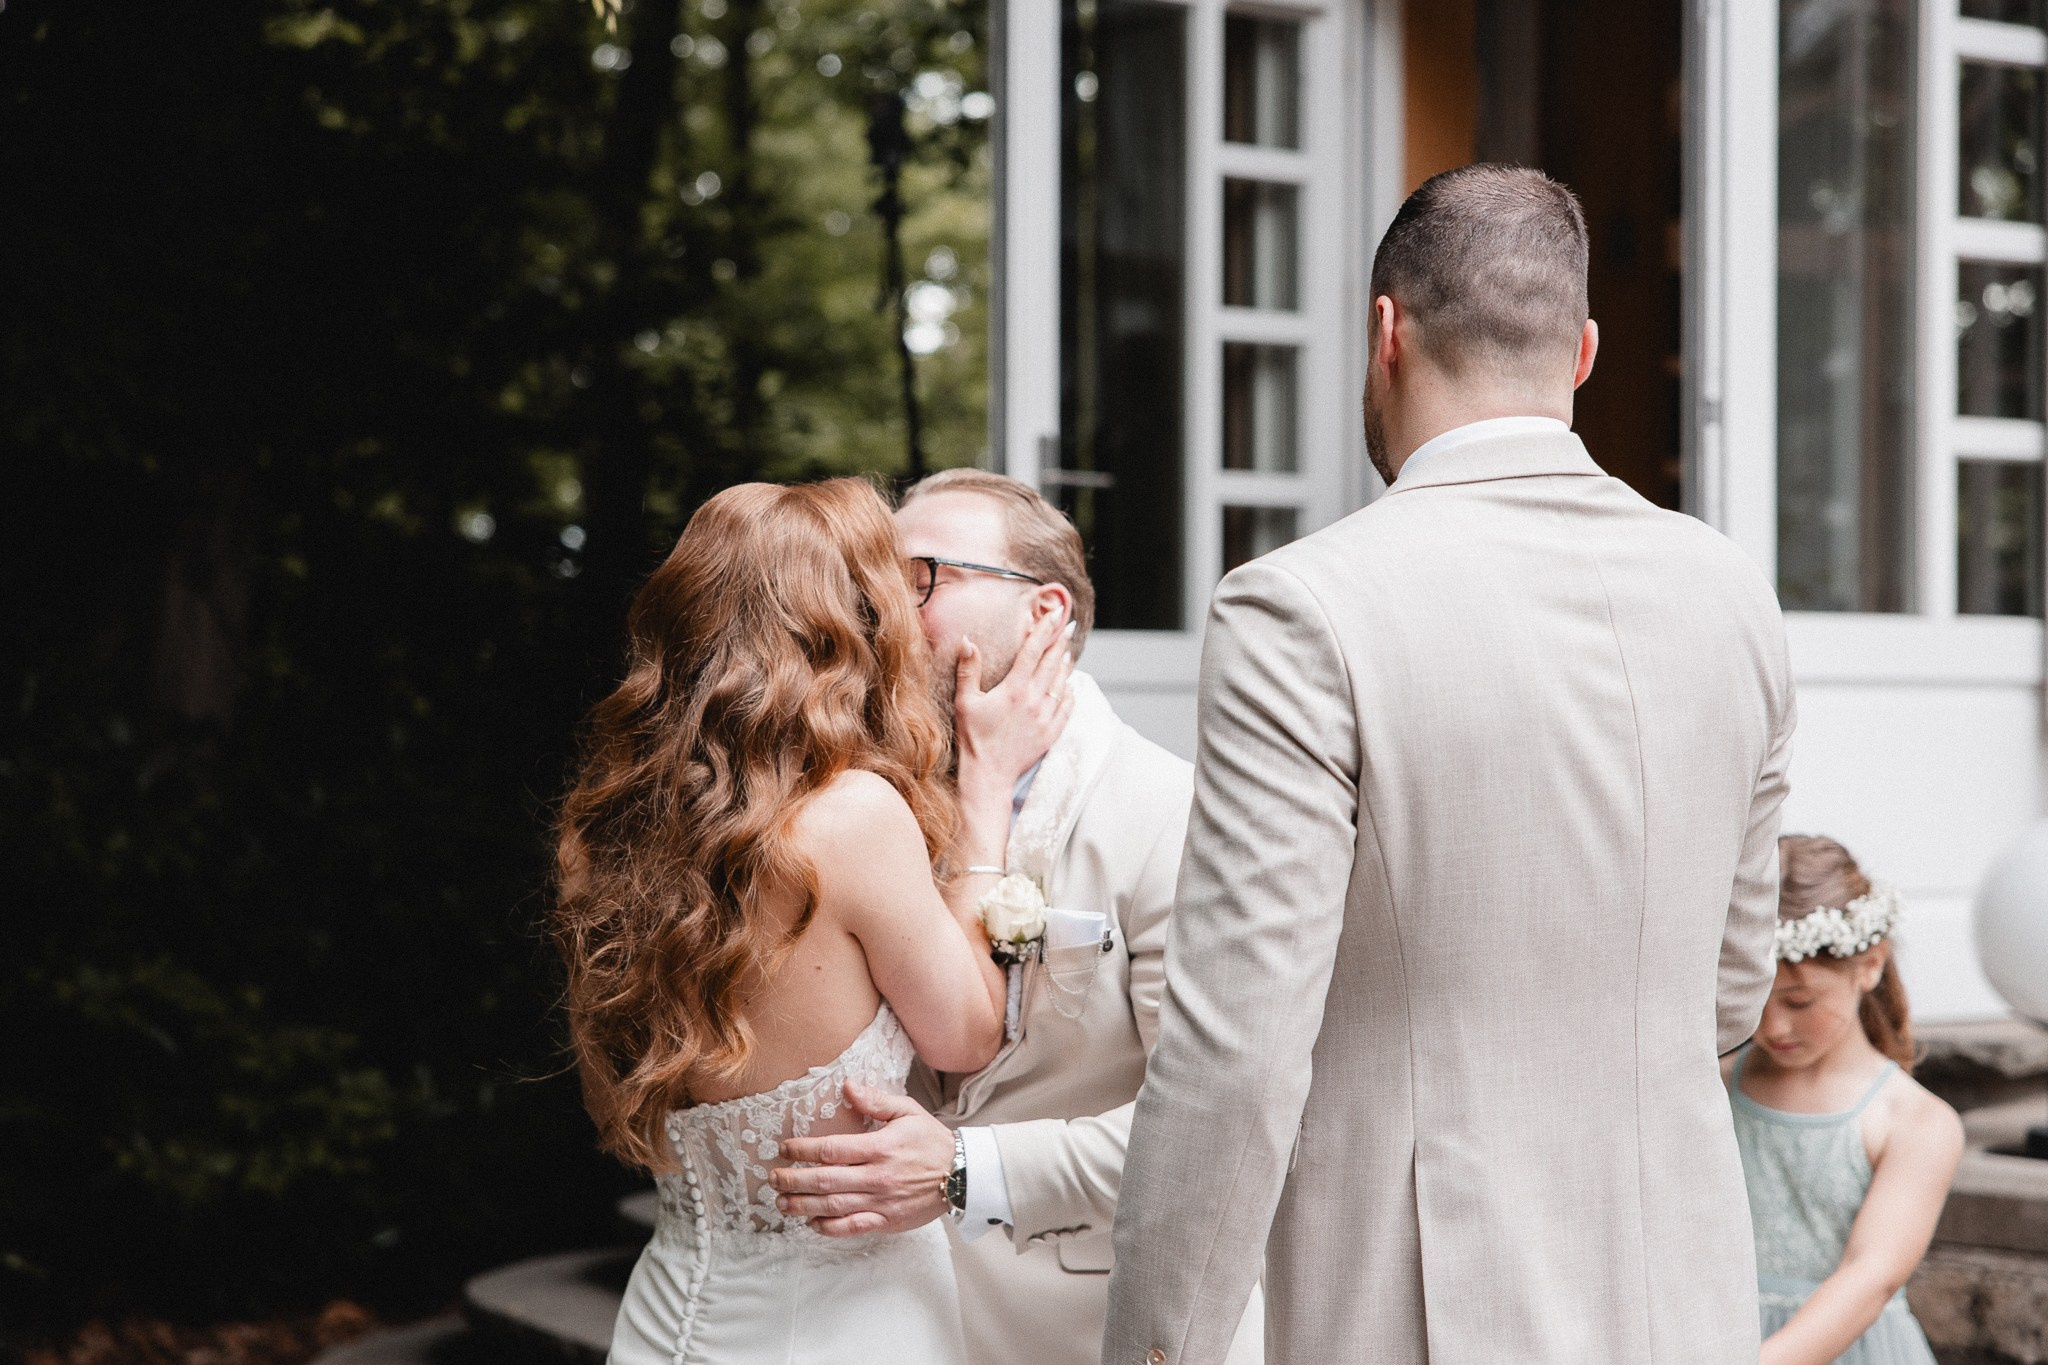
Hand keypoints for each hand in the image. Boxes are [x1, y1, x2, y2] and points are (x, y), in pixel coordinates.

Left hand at [767, 1081, 953, 1236]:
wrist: (963, 1176)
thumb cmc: (932, 1141)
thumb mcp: (907, 1112)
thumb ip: (875, 1100)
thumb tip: (847, 1086)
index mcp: (880, 1148)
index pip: (831, 1149)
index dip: (803, 1150)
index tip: (785, 1148)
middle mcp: (877, 1177)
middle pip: (825, 1180)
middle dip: (793, 1179)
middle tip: (773, 1177)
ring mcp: (881, 1203)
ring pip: (833, 1207)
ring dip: (803, 1205)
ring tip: (782, 1202)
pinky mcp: (887, 1222)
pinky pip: (851, 1228)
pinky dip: (828, 1228)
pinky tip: (812, 1222)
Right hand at [954, 610, 1075, 798]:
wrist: (988, 775)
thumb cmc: (973, 738)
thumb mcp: (965, 701)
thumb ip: (968, 669)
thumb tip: (967, 640)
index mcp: (1014, 689)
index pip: (1034, 651)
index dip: (1045, 629)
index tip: (1055, 614)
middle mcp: (1035, 700)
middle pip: (1052, 663)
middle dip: (1060, 641)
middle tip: (1067, 625)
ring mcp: (1046, 718)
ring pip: (1062, 683)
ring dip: (1065, 665)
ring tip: (1068, 652)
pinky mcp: (1051, 733)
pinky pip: (1067, 708)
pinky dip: (1070, 693)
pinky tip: (1070, 686)